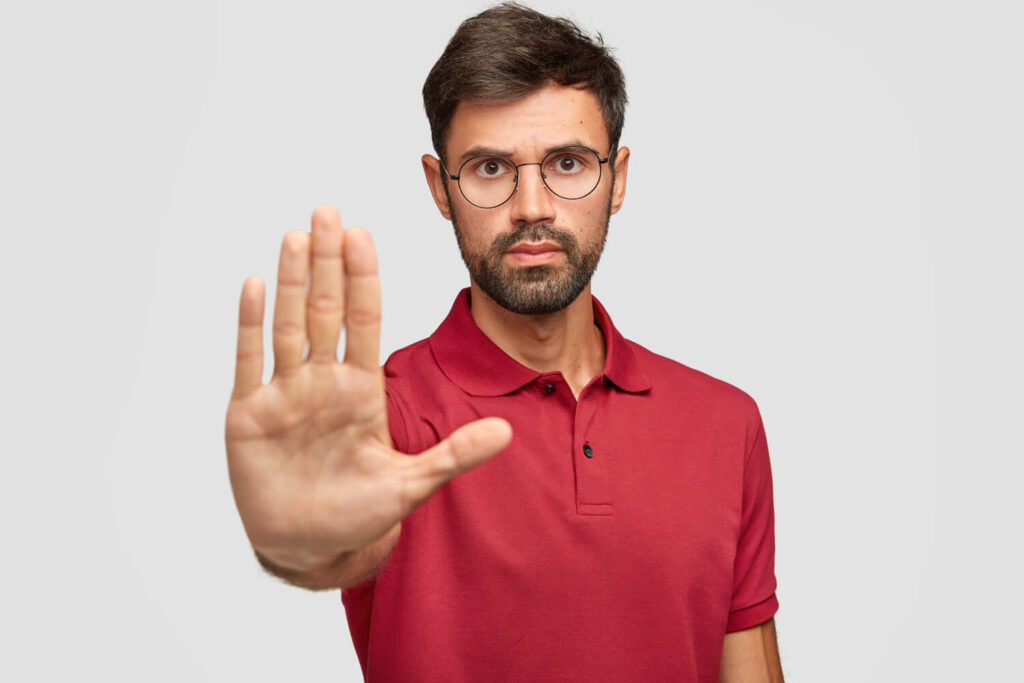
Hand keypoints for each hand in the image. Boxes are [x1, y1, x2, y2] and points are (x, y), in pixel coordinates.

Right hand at [225, 206, 511, 573]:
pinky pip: (251, 360)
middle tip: (328, 211)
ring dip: (292, 280)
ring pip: (289, 324)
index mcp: (360, 390)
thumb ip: (455, 455)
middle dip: (329, 261)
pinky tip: (256, 284)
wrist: (307, 546)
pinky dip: (252, 324)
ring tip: (297, 235)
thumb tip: (508, 432)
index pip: (364, 320)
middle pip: (326, 309)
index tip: (364, 234)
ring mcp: (285, 394)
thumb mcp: (411, 484)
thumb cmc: (358, 514)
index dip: (364, 278)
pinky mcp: (249, 414)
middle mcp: (323, 381)